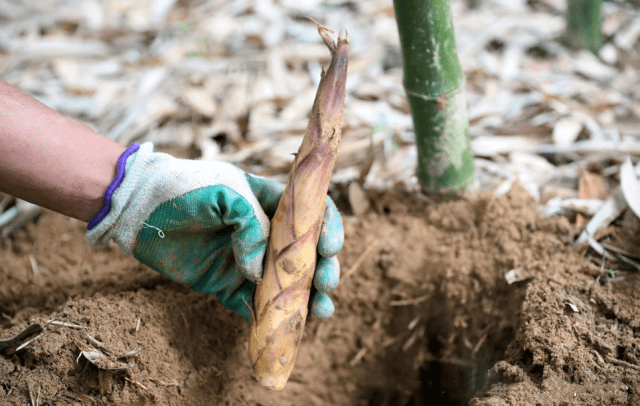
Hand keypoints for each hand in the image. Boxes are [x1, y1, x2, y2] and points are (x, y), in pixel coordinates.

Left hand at [86, 143, 342, 323]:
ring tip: (321, 311)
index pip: (310, 214)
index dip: (327, 229)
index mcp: (269, 202)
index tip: (330, 247)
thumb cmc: (184, 187)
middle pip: (305, 254)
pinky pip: (251, 305)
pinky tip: (284, 327)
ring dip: (306, 298)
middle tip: (326, 282)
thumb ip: (251, 224)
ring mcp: (245, 260)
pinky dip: (269, 318)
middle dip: (322, 268)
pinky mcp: (224, 284)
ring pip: (285, 284)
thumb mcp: (225, 191)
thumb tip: (258, 272)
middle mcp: (263, 233)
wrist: (138, 207)